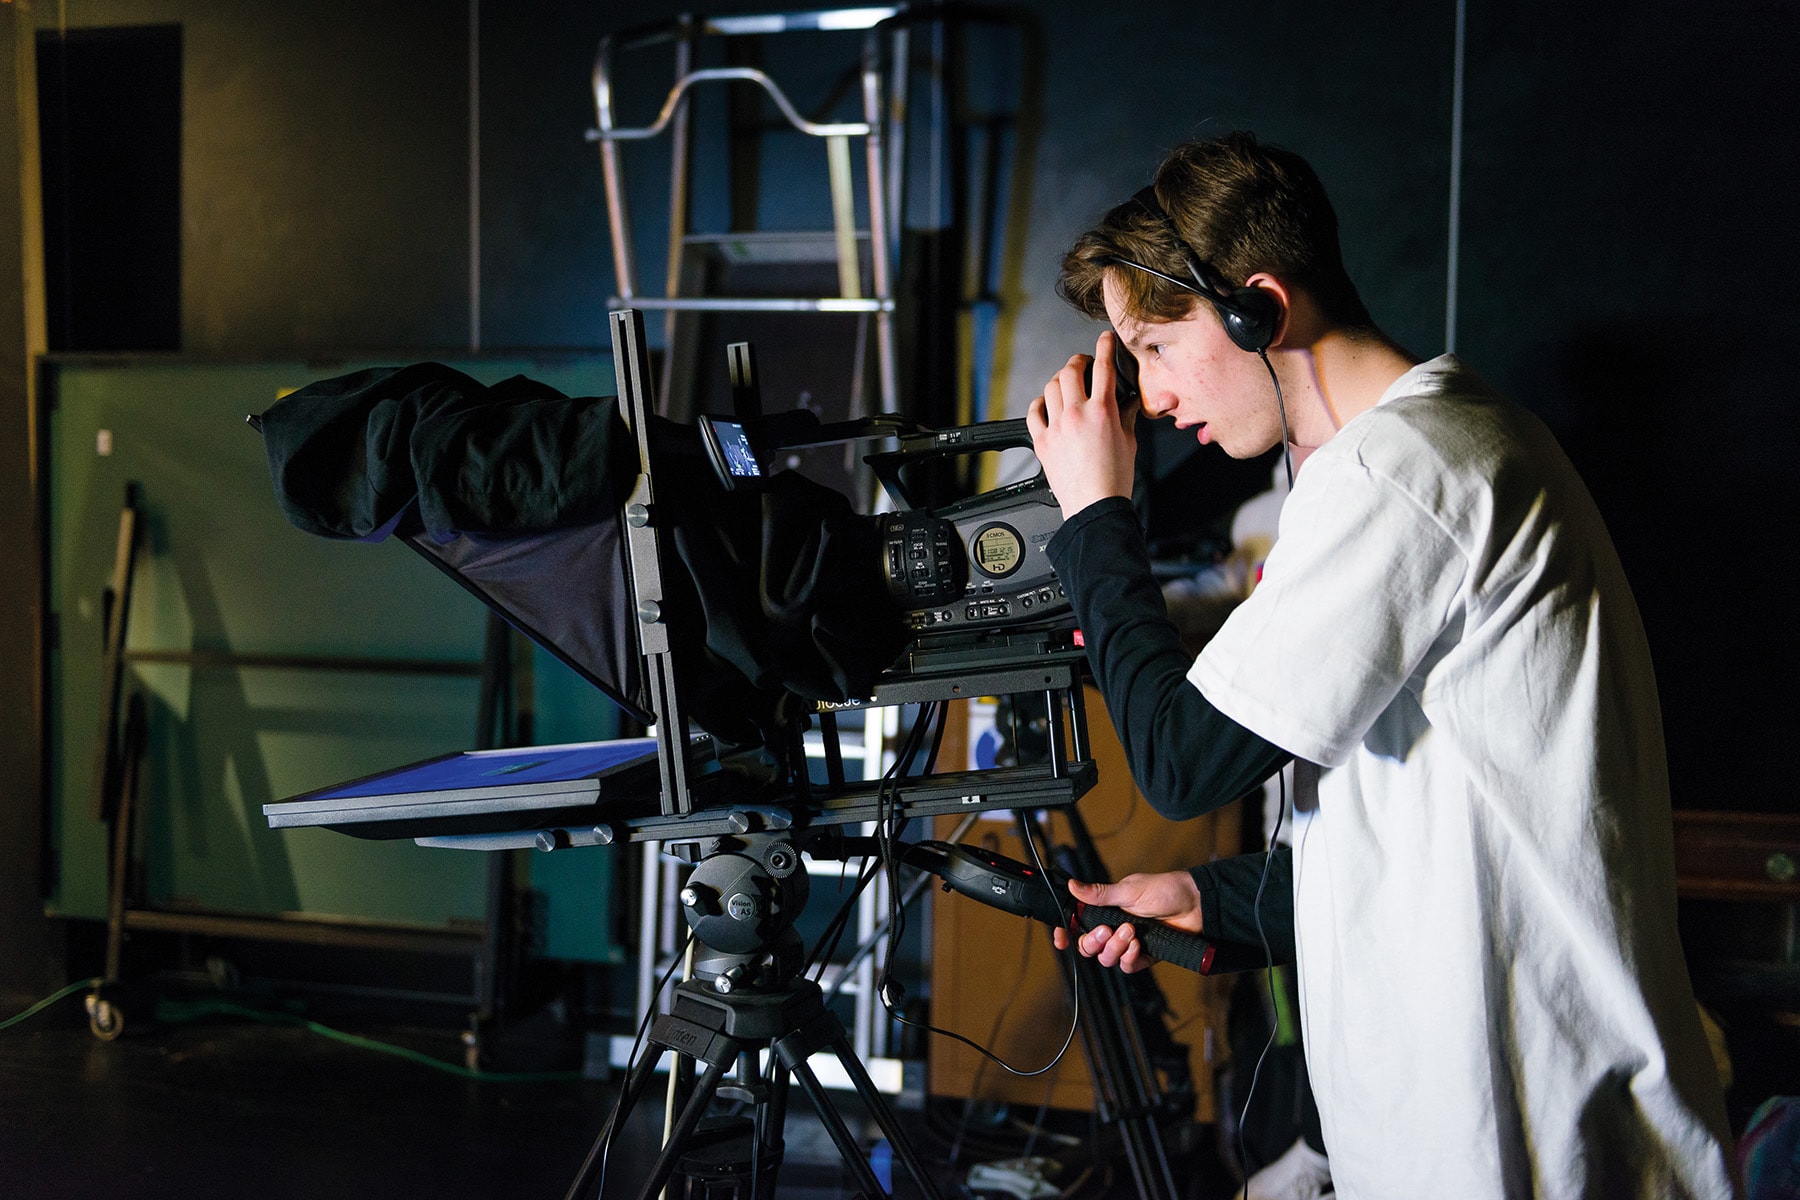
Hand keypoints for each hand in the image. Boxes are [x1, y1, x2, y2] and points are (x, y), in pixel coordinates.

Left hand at [1026, 330, 1136, 518]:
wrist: (1094, 506)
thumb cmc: (1114, 480)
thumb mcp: (1130, 442)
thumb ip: (1126, 415)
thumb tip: (1129, 402)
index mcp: (1103, 412)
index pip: (1103, 367)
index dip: (1105, 346)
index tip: (1105, 338)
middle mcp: (1076, 415)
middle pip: (1071, 370)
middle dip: (1079, 361)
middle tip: (1085, 364)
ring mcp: (1056, 427)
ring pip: (1051, 387)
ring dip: (1061, 380)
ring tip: (1068, 385)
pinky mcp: (1042, 441)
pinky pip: (1034, 412)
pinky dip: (1040, 403)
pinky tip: (1046, 404)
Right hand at [1051, 869, 1202, 974]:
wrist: (1195, 905)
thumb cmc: (1165, 890)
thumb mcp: (1129, 890)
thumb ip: (1099, 894)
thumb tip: (1072, 885)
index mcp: (1106, 908)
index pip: (1078, 922)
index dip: (1066, 931)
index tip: (1061, 938)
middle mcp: (1114, 927)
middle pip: (1089, 946)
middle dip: (1094, 941)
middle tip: (1107, 930)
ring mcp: (1128, 943)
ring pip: (1106, 958)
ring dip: (1115, 947)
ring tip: (1131, 933)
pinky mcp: (1143, 955)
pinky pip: (1126, 966)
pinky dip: (1129, 958)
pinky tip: (1139, 946)